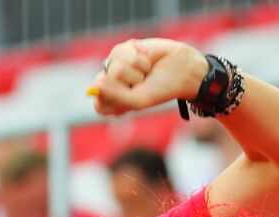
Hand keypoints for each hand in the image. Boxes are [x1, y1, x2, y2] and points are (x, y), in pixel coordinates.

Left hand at [88, 38, 208, 115]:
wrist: (181, 70)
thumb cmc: (160, 89)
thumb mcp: (138, 100)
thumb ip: (115, 97)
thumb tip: (97, 83)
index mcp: (112, 101)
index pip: (100, 105)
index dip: (116, 102)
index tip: (132, 99)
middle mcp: (110, 82)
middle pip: (104, 84)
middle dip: (127, 85)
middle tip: (142, 84)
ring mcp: (115, 64)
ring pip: (115, 69)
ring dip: (136, 73)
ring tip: (146, 72)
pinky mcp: (124, 49)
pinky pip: (124, 54)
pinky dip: (139, 60)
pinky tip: (146, 61)